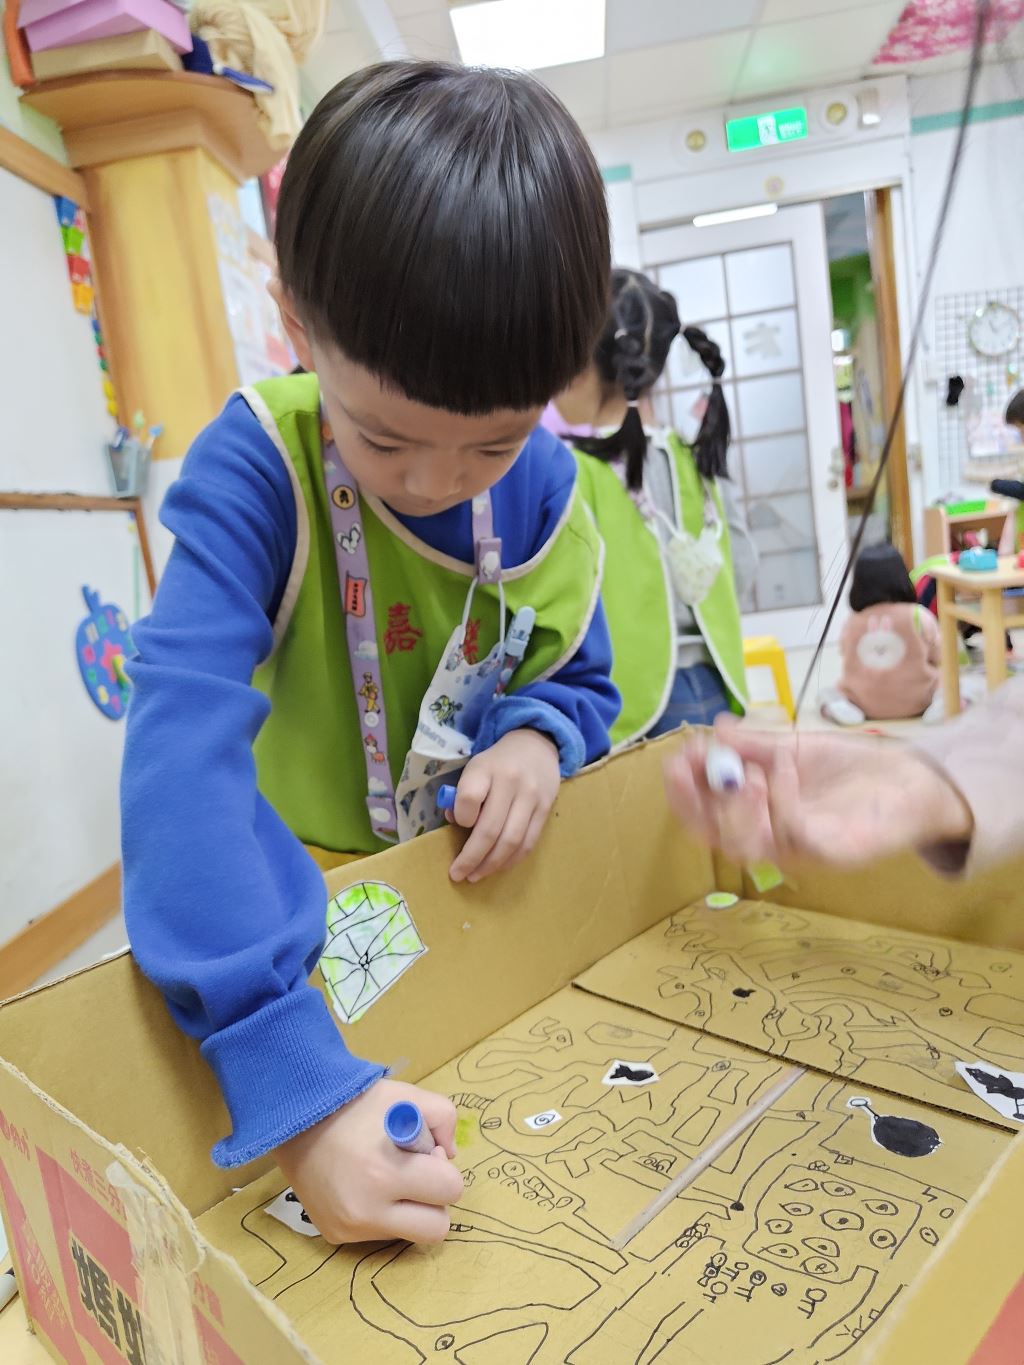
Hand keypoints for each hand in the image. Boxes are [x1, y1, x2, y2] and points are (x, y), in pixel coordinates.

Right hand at [275, 1080, 462, 1244]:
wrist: (296, 1118)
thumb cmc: (357, 1104)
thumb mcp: (407, 1095)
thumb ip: (443, 1118)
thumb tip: (449, 1156)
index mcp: (387, 1171)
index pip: (450, 1190)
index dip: (444, 1170)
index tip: (426, 1155)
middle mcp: (367, 1209)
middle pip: (436, 1229)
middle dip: (434, 1201)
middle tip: (415, 1175)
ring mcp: (349, 1227)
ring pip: (408, 1235)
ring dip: (408, 1210)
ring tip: (387, 1179)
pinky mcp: (334, 1234)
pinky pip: (376, 1234)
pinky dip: (380, 1214)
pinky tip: (363, 1186)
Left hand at [448, 729, 559, 882]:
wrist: (536, 745)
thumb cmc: (497, 762)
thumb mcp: (475, 767)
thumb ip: (463, 794)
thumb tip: (455, 822)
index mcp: (486, 768)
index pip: (470, 796)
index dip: (461, 816)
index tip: (457, 823)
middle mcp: (511, 782)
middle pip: (490, 829)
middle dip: (471, 858)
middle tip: (458, 874)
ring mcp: (531, 797)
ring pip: (511, 841)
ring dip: (491, 865)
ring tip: (475, 875)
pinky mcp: (546, 810)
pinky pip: (528, 843)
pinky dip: (511, 860)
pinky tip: (498, 867)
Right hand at [664, 715, 971, 868]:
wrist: (915, 779)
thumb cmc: (854, 768)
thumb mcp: (793, 747)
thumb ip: (754, 744)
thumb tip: (714, 729)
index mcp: (758, 816)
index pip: (706, 816)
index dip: (684, 792)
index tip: (676, 759)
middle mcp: (772, 838)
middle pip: (716, 837)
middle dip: (695, 803)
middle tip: (687, 769)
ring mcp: (800, 849)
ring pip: (746, 845)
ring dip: (733, 807)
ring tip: (743, 771)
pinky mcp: (830, 852)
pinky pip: (792, 833)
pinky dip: (779, 800)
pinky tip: (782, 768)